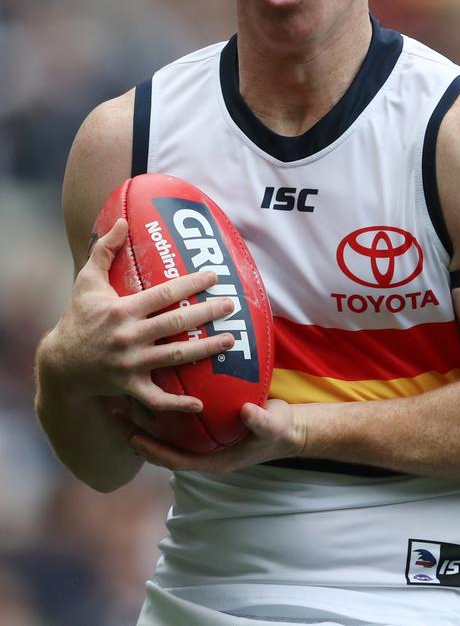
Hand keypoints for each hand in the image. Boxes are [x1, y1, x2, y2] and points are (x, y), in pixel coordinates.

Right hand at [42, 218, 235, 414]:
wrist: (60, 365)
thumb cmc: (78, 318)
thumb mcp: (86, 282)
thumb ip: (104, 250)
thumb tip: (121, 221)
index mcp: (122, 310)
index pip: (163, 294)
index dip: (190, 284)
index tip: (214, 276)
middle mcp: (128, 337)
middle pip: (176, 324)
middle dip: (207, 314)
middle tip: (232, 305)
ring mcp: (130, 364)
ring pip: (175, 357)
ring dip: (205, 350)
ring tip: (231, 340)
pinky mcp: (130, 387)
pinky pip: (156, 399)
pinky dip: (177, 404)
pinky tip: (200, 402)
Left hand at [129, 399, 306, 473]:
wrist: (287, 427)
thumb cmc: (277, 431)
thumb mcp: (272, 428)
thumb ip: (259, 422)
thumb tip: (246, 412)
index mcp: (212, 459)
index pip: (176, 459)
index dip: (154, 451)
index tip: (134, 439)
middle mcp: (201, 447)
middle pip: (163, 442)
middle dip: (138, 430)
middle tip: (116, 412)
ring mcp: (202, 433)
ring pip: (166, 427)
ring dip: (145, 413)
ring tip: (122, 395)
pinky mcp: (205, 417)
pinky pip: (179, 412)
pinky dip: (165, 399)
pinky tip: (153, 377)